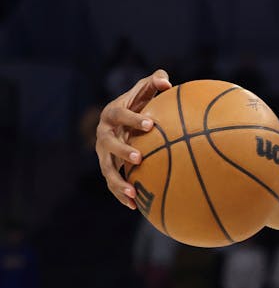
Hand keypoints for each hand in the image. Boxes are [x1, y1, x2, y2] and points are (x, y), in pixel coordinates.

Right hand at [95, 69, 171, 208]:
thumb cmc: (140, 105)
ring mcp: (103, 153)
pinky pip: (112, 183)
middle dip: (122, 151)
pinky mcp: (109, 168)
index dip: (132, 118)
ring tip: (132, 192)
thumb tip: (166, 81)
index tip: (149, 124)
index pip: (119, 114)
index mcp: (112, 114)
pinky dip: (120, 195)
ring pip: (106, 168)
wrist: (124, 122)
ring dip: (117, 181)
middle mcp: (103, 134)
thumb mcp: (145, 92)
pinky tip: (134, 206)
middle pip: (108, 143)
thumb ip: (154, 82)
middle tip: (139, 158)